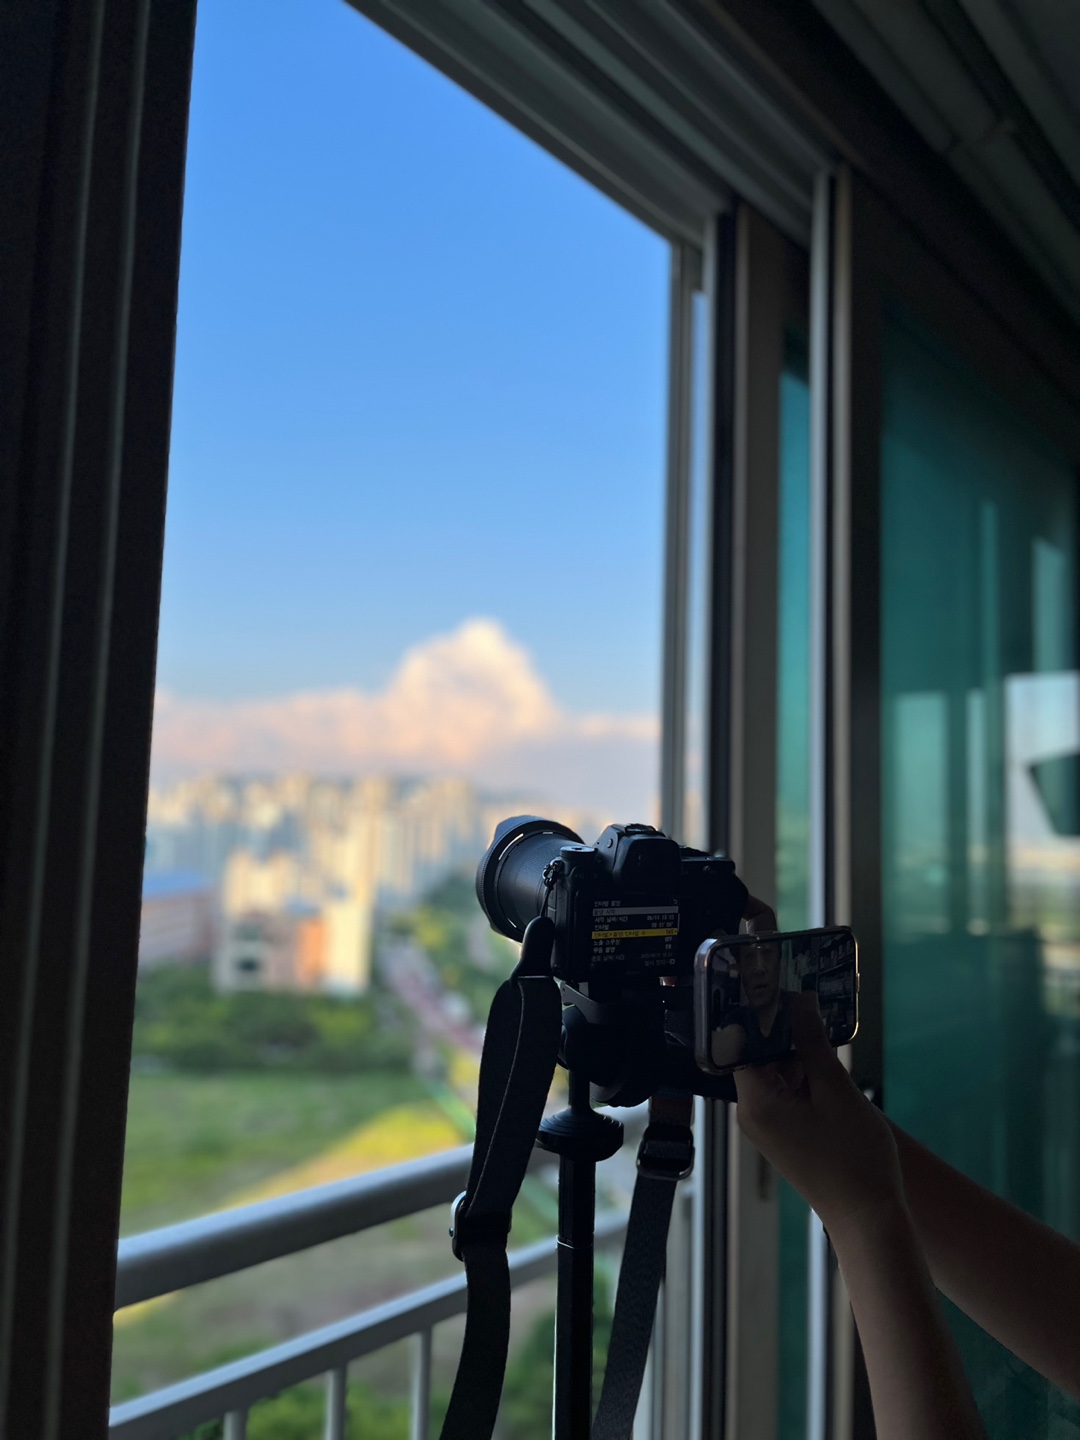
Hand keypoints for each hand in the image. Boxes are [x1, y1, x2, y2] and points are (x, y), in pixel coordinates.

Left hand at [734, 993, 903, 1239]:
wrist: (870, 1219)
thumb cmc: (853, 1155)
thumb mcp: (835, 1089)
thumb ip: (812, 1043)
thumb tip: (797, 1000)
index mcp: (754, 1102)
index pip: (741, 1044)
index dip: (757, 1014)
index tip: (772, 982)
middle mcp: (752, 1114)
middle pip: (757, 1057)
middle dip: (781, 1029)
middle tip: (802, 992)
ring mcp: (769, 1126)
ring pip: (775, 1074)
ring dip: (795, 1050)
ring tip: (816, 1015)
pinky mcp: (786, 1134)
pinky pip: (787, 1092)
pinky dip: (802, 1073)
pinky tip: (824, 1053)